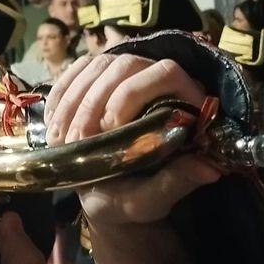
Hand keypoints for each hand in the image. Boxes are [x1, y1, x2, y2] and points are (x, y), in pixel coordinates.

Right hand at [43, 53, 221, 263]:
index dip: (133, 95)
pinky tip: (53, 127)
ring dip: (73, 102)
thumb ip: (177, 182)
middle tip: (77, 141)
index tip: (110, 129)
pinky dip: (60, 97)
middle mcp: (156, 77)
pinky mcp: (96, 76)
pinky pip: (75, 70)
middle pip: (123, 64)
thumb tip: (211, 170)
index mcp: (183, 101)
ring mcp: (125, 72)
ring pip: (96, 64)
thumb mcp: (154, 198)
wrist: (108, 195)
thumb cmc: (136, 198)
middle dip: (94, 104)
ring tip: (61, 141)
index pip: (166, 72)